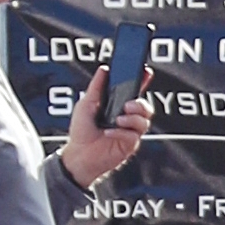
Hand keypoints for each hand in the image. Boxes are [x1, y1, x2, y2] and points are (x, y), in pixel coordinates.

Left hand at [62, 66, 151, 189]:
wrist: (78, 154)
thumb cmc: (81, 131)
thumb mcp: (86, 104)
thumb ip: (96, 87)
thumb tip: (104, 69)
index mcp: (118, 106)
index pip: (134, 91)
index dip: (142, 81)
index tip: (145, 72)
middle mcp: (127, 118)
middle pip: (145, 107)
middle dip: (140, 104)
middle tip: (128, 105)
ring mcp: (130, 131)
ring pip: (144, 121)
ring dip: (132, 118)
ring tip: (118, 120)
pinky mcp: (129, 144)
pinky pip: (134, 135)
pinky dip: (122, 132)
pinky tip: (109, 132)